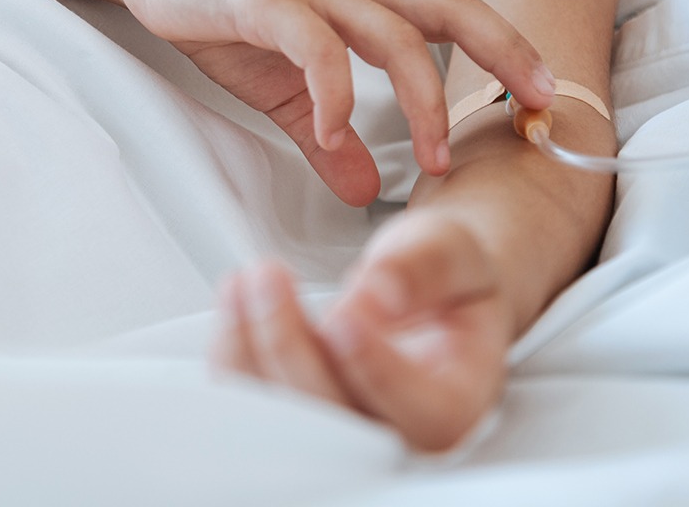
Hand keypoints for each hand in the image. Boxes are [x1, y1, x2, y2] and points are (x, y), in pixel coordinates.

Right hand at [111, 0, 555, 201]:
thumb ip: (325, 137)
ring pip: (391, 32)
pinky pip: (314, 46)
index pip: (452, 14)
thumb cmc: (227, 21)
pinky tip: (337, 134)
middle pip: (446, 8)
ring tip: (433, 160)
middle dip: (501, 53)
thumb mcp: (285, 90)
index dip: (504, 47)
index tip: (542, 97)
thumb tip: (362, 189)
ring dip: (423, 97)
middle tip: (535, 107)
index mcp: (364, 1)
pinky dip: (335, 92)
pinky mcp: (263, 0)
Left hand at [210, 210, 513, 451]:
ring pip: (283, 418)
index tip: (344, 316)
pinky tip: (237, 300)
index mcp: (454, 405)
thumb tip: (379, 294)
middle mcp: (398, 435)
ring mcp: (343, 428)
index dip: (376, 369)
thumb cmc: (445, 278)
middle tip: (270, 277)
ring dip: (249, 350)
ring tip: (246, 283)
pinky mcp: (298, 411)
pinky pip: (254, 401)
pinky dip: (234, 354)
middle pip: (337, 420)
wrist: (425, 288)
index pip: (423, 413)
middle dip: (291, 347)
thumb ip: (422, 269)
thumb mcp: (450, 253)